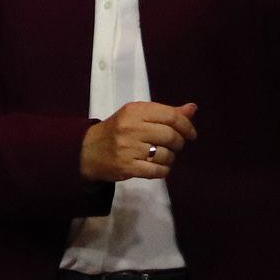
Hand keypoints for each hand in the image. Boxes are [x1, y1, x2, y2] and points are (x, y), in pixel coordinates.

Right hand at [80, 100, 196, 183]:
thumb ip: (166, 113)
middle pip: (171, 136)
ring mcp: (128, 148)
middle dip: (179, 143)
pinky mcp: (128, 167)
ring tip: (161, 156)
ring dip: (170, 158)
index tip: (190, 134)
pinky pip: (159, 171)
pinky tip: (156, 166)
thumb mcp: (137, 116)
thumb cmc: (117, 130)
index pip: (171, 116)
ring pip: (167, 155)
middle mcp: (131, 127)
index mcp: (134, 110)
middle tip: (174, 146)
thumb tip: (192, 108)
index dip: (186, 126)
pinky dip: (163, 170)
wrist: (87, 150)